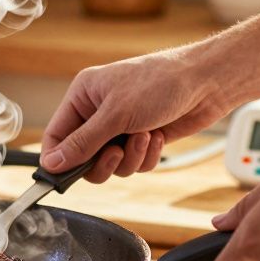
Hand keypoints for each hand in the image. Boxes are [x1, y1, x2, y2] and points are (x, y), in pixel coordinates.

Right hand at [41, 49, 230, 182]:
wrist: (207, 82)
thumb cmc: (160, 82)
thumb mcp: (115, 114)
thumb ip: (82, 142)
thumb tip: (52, 163)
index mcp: (83, 96)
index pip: (56, 136)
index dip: (57, 159)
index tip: (62, 178)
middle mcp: (98, 113)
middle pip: (83, 158)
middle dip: (104, 161)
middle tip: (117, 153)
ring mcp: (121, 128)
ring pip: (111, 165)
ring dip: (130, 157)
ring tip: (146, 136)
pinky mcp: (142, 140)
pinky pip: (134, 164)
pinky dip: (147, 156)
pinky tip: (158, 136)